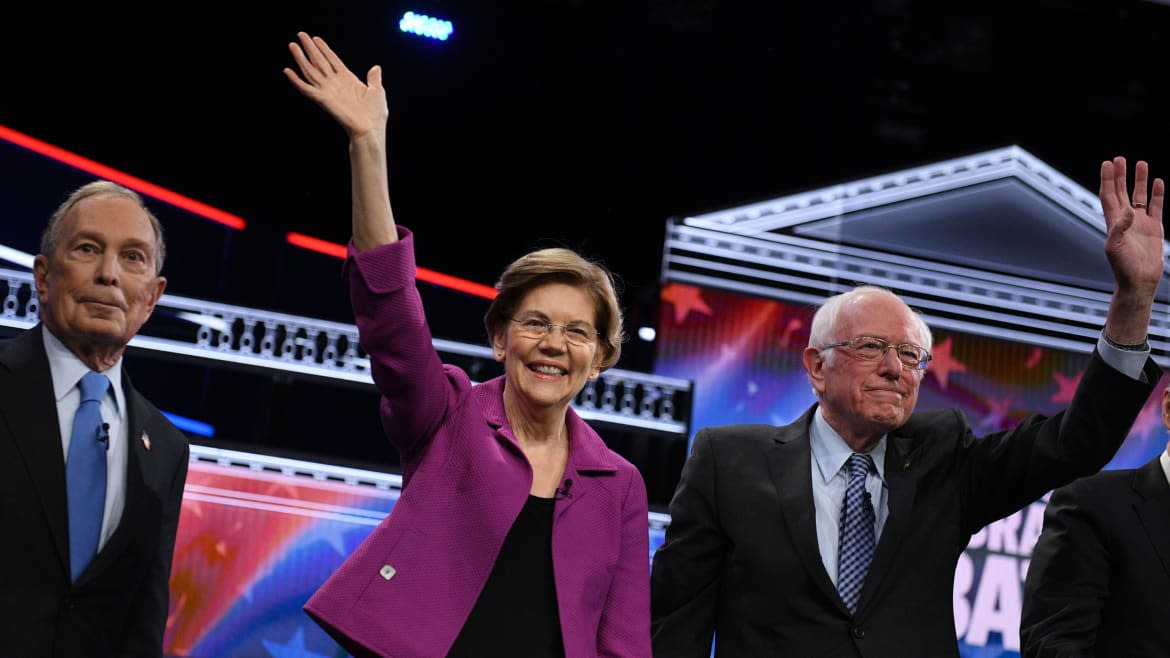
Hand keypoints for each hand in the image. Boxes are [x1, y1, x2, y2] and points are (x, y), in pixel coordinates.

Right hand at [284, 32, 387, 139]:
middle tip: (300, 35)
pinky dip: (296, 81)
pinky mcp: (322, 99)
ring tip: (292, 45)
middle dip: (310, 48)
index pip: (333, 60)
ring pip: (310, 70)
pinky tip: (288, 71)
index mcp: (348, 79)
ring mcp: (328, 90)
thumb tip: (376, 68)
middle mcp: (335, 83)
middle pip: (319, 61)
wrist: (370, 129)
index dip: (324, 49)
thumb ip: (374, 79)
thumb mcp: (377, 91)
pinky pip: (306, 89)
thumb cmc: (375, 114)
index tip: (316, 38)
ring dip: (301, 58)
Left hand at [1099, 157, 1165, 297]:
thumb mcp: (1115, 248)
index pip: (1108, 196)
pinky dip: (1157, 194)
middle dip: (1120, 175)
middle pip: (1122, 192)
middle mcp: (1125, 220)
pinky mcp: (1155, 228)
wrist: (1139, 281)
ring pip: (1139, 196)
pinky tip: (1158, 182)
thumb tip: (1128, 210)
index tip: (1107, 164)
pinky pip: (1156, 206)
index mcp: (1112, 223)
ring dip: (1139, 181)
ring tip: (1141, 163)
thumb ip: (1119, 228)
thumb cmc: (1122, 268)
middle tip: (1120, 158)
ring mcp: (1140, 223)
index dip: (1107, 180)